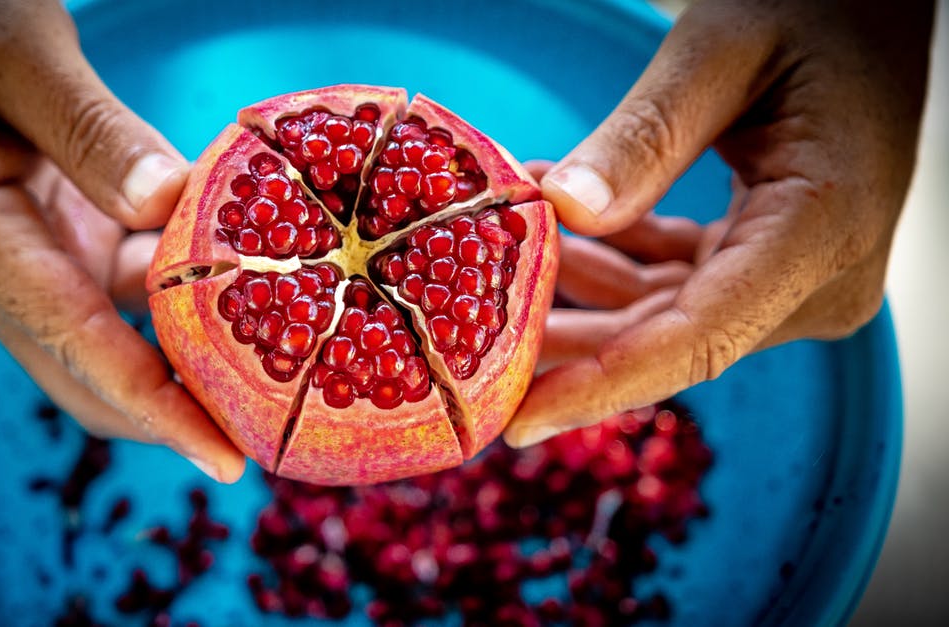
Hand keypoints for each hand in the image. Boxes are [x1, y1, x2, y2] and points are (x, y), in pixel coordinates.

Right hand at [0, 0, 245, 480]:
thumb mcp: (19, 56)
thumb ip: (90, 131)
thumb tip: (170, 201)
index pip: (71, 340)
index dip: (152, 405)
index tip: (222, 455)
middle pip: (92, 374)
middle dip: (176, 416)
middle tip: (269, 432)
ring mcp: (33, 263)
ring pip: (119, 342)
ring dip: (189, 362)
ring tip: (277, 374)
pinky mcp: (66, 245)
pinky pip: (132, 292)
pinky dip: (188, 297)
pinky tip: (251, 286)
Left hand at [505, 0, 932, 446]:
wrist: (878, 16)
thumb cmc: (816, 15)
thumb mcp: (722, 55)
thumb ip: (646, 137)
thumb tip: (564, 212)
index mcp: (821, 231)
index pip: (700, 340)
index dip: (603, 386)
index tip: (520, 420)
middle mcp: (819, 279)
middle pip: (669, 339)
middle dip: (564, 343)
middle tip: (465, 346)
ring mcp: (798, 279)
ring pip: (662, 316)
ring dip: (576, 291)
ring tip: (491, 262)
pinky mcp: (772, 266)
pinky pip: (676, 283)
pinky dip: (611, 257)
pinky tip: (550, 226)